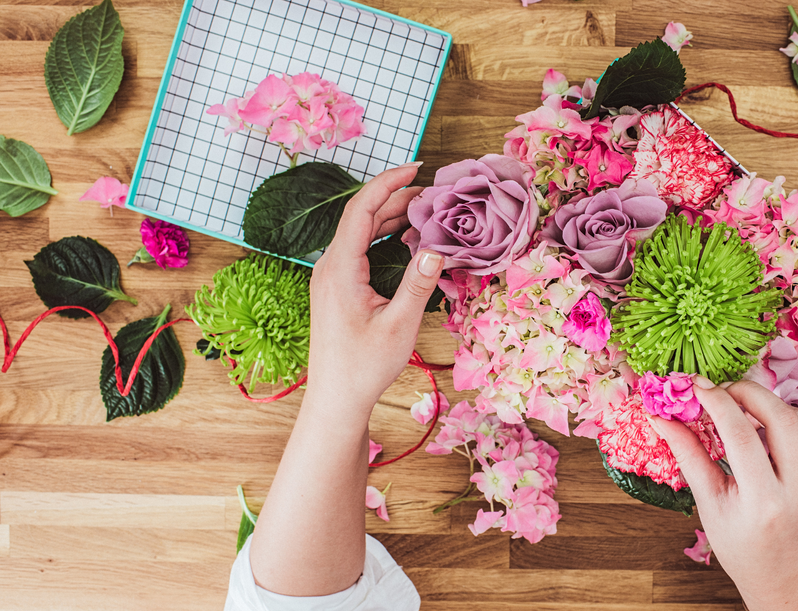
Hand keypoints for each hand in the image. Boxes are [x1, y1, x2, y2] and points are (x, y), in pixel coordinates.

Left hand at [306, 162, 443, 411]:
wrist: (336, 399)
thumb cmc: (364, 367)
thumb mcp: (399, 327)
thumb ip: (418, 285)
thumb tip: (436, 249)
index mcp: (340, 269)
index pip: (362, 209)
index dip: (388, 182)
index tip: (416, 166)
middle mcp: (329, 267)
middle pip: (361, 216)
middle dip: (396, 197)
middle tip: (432, 191)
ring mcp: (330, 278)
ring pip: (360, 232)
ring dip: (391, 217)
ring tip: (425, 210)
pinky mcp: (336, 289)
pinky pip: (359, 250)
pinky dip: (383, 237)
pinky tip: (407, 240)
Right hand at [649, 379, 797, 609]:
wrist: (781, 573)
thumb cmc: (739, 543)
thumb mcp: (708, 503)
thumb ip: (688, 454)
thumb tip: (660, 416)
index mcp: (762, 500)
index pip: (739, 434)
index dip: (715, 402)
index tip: (696, 386)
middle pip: (780, 416)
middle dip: (747, 392)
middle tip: (722, 391)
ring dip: (772, 405)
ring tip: (747, 413)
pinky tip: (781, 424)